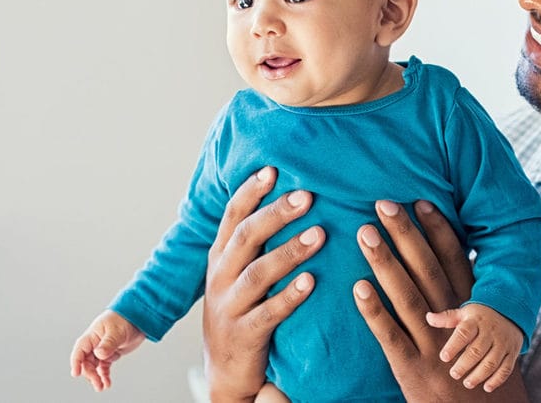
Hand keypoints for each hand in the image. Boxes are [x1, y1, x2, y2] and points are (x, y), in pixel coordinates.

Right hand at [69, 309, 144, 390]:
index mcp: (92, 336)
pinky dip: (104, 375)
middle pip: (86, 362)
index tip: (76, 373)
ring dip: (96, 377)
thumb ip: (108, 343)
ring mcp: (103, 349)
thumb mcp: (116, 331)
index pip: (79, 350)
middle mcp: (95, 344)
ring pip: (95, 366)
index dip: (76, 362)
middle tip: (97, 383)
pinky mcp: (111, 354)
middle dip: (90, 374)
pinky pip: (104, 367)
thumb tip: (99, 354)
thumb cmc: (125, 318)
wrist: (140, 316)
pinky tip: (107, 382)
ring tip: (101, 387)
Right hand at [203, 166, 324, 402]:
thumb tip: (294, 193)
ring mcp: (229, 306)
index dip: (251, 192)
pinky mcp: (243, 334)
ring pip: (257, 273)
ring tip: (319, 234)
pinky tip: (311, 282)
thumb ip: (258, 239)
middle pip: (246, 237)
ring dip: (289, 252)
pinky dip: (289, 296)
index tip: (273, 169)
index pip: (232, 216)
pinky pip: (268, 313)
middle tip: (307, 196)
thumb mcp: (241, 271)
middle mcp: (221, 276)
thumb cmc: (244, 307)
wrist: (226, 371)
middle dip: (276, 214)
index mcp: (221, 255)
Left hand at [353, 200, 528, 401]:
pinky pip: (390, 336)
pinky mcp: (412, 371)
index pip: (454, 261)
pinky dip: (374, 311)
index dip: (437, 229)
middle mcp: (453, 323)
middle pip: (427, 269)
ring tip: (365, 233)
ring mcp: (432, 346)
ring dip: (385, 261)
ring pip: (407, 296)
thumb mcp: (488, 336)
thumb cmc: (484, 376)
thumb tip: (460, 266)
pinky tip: (357, 287)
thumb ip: (471, 303)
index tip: (420, 200)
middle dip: (406, 234)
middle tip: (384, 203)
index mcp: (472, 310)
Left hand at [427, 304, 522, 391]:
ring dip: (479, 375)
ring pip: (492, 361)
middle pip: (477, 350)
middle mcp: (490, 332)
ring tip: (467, 383)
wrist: (510, 311)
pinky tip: (487, 387)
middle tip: (454, 374)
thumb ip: (447, 318)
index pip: (464, 333)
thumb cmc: (480, 316)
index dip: (454, 346)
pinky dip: (497, 379)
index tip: (444, 357)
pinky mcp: (512, 352)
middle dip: (465, 364)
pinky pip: (506, 368)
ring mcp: (503, 343)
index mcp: (476, 321)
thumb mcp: (465, 313)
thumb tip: (428, 318)